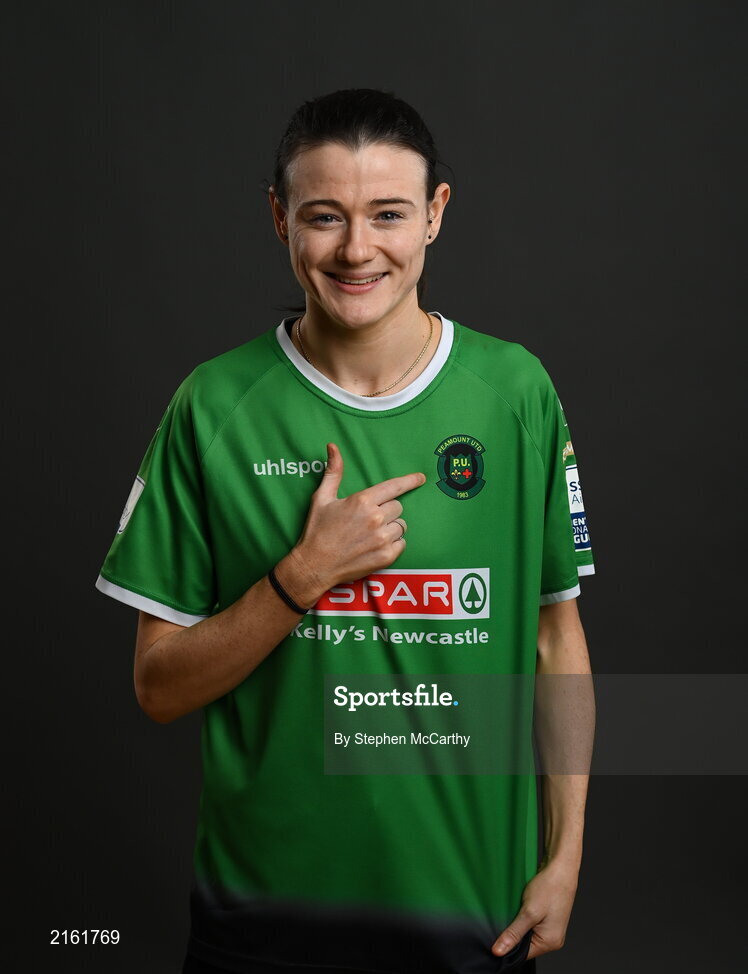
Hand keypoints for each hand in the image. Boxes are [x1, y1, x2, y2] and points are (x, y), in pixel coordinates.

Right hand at [277, 442, 425, 607]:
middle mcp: (375, 518)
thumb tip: (332, 446)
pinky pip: (402, 543)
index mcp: (362, 501)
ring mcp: (382, 538)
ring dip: (390, 527)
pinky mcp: (386, 556)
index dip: (410, 481)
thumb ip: (333, 472)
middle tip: (368, 520)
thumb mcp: (322, 498)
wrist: (315, 565)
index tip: (421, 478)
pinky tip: (376, 546)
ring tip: (371, 534)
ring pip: (401, 525)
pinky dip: (393, 544)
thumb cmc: (317, 530)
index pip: (394, 486)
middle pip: (397, 507)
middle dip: (386, 511)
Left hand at [491, 860, 578, 961]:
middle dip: (513, 934)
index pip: (523, 954)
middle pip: (525, 944)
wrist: (560, 867)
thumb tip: (499, 951)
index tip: (495, 938)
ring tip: (513, 911)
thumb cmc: (550, 887)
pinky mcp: (547, 917)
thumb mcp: (528, 912)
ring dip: (517, 924)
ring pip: (526, 932)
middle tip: (503, 920)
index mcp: (550, 942)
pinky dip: (522, 917)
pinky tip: (519, 907)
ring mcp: (550, 927)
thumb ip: (514, 933)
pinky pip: (530, 923)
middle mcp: (552, 938)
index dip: (508, 947)